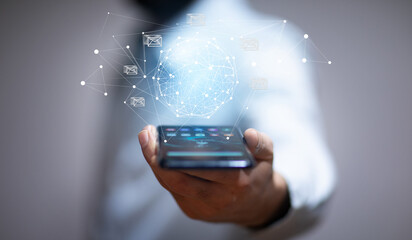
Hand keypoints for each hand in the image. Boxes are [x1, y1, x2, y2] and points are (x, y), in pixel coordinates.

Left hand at [138, 125, 288, 226]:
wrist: (257, 207)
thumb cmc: (258, 175)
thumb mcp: (267, 157)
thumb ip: (262, 144)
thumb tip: (249, 135)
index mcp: (236, 183)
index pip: (204, 170)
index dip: (179, 154)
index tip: (162, 136)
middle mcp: (217, 199)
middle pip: (178, 181)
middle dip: (156, 158)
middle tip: (146, 135)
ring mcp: (203, 208)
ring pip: (171, 186)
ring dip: (156, 163)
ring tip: (148, 140)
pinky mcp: (193, 211)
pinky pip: (174, 190)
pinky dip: (164, 171)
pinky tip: (159, 154)